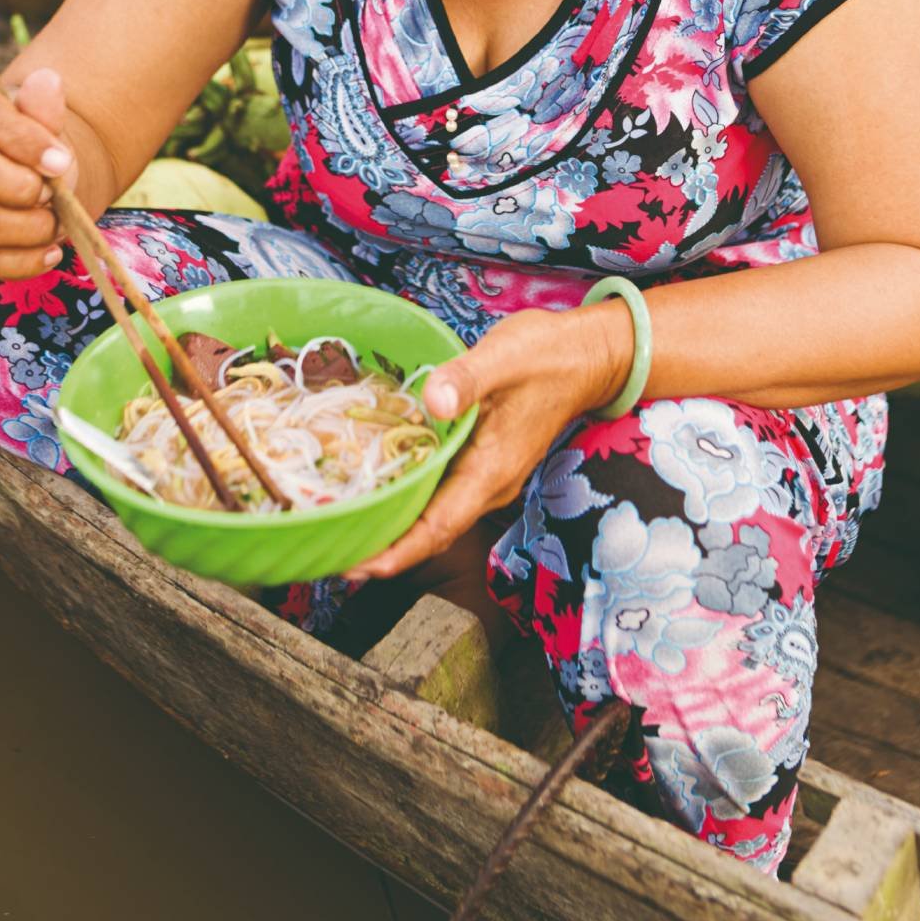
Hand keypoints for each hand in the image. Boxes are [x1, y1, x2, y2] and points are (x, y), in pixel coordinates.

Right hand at [0, 67, 78, 278]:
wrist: (28, 181)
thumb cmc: (35, 149)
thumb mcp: (46, 124)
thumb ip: (45, 108)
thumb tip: (48, 81)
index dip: (23, 140)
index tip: (60, 161)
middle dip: (23, 189)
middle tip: (53, 195)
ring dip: (31, 229)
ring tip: (55, 224)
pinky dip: (20, 263)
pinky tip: (48, 253)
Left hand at [345, 302, 629, 580]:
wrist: (589, 356)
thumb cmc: (550, 355)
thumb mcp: (505, 356)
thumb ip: (468, 379)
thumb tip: (434, 402)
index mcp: (492, 470)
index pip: (439, 527)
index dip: (398, 552)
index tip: (357, 566)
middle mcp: (489, 484)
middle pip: (431, 532)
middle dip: (383, 547)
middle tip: (330, 548)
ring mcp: (487, 475)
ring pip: (435, 515)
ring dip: (394, 525)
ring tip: (344, 523)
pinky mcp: (484, 460)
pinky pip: (441, 492)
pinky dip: (409, 498)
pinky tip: (380, 484)